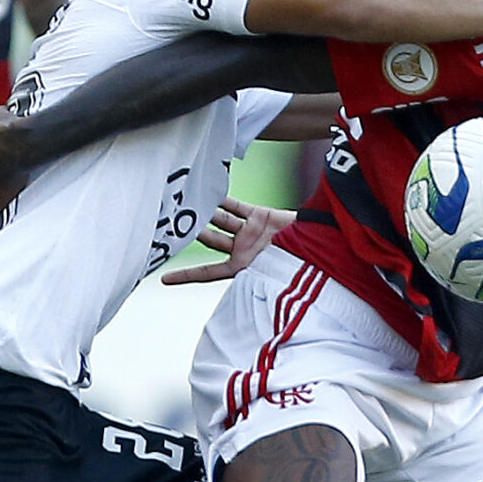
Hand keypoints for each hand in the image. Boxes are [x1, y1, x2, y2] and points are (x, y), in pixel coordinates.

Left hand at [160, 198, 295, 283]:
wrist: (319, 248)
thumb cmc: (295, 268)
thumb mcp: (267, 278)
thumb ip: (248, 279)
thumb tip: (236, 291)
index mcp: (243, 269)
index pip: (208, 272)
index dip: (186, 276)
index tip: (163, 280)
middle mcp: (243, 251)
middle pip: (211, 240)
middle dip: (193, 233)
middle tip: (172, 224)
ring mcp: (251, 233)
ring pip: (221, 221)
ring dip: (205, 213)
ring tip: (185, 203)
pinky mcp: (260, 216)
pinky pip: (237, 206)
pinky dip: (224, 199)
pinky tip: (209, 190)